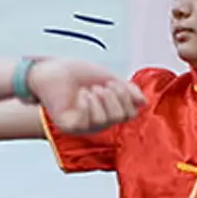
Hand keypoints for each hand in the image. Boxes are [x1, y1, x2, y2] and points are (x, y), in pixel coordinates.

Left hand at [28, 59, 145, 134]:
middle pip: (122, 117)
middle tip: (99, 86)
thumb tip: (143, 102)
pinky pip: (89, 122)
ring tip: (88, 90)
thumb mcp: (109, 78)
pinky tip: (80, 96)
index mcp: (108, 110)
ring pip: (107, 120)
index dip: (128, 97)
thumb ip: (127, 90)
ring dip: (100, 100)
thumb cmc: (78, 73)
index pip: (131, 113)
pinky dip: (87, 105)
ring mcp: (84, 125)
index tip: (113, 83)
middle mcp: (99, 121)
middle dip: (114, 97)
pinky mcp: (70, 126)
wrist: (53, 70)